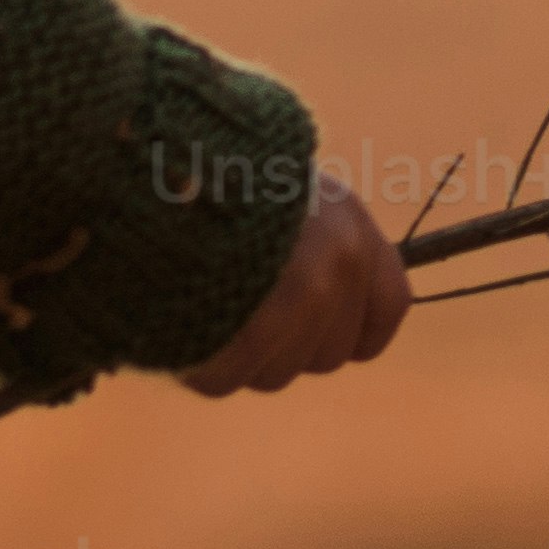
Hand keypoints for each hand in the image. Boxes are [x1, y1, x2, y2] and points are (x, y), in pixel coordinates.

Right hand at [174, 172, 414, 397]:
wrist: (158, 168)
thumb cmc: (212, 177)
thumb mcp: (281, 191)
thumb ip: (318, 247)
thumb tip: (330, 304)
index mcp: (352, 228)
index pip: (390, 307)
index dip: (360, 333)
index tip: (327, 334)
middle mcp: (337, 268)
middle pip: (328, 355)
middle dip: (287, 347)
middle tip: (241, 310)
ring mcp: (296, 305)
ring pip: (275, 375)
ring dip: (240, 356)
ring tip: (205, 305)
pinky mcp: (247, 336)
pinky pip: (224, 380)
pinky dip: (196, 361)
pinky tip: (178, 321)